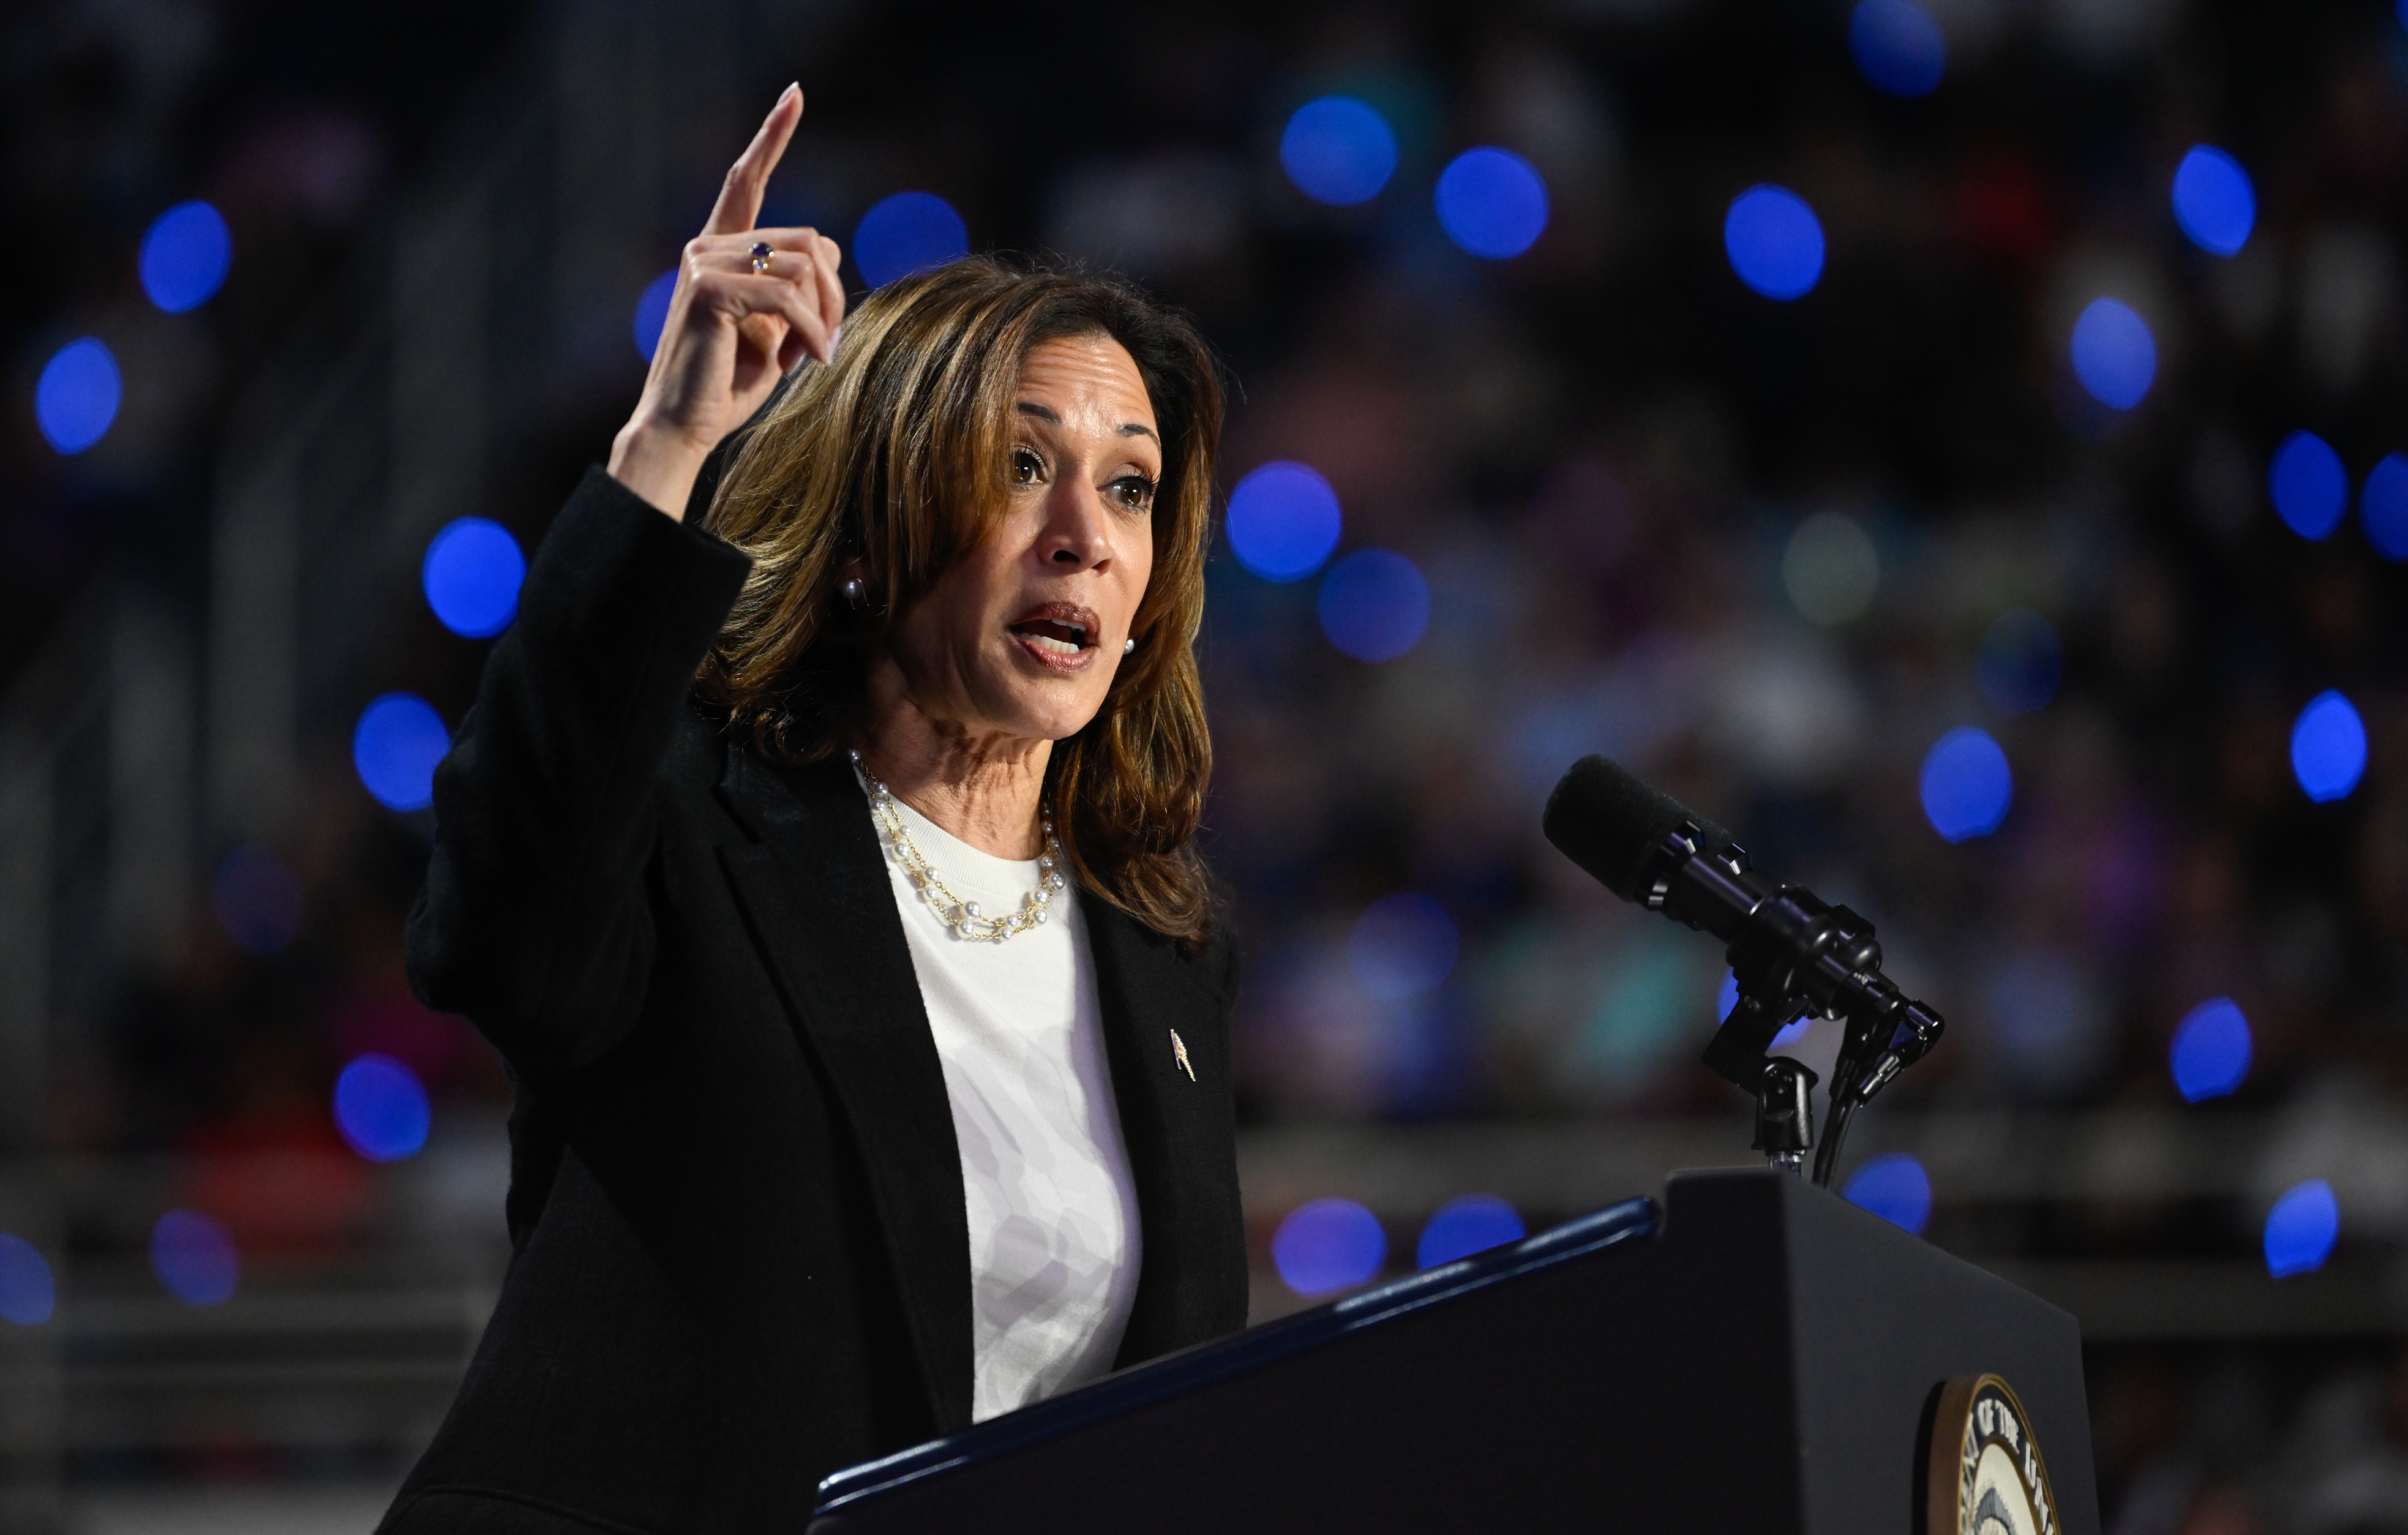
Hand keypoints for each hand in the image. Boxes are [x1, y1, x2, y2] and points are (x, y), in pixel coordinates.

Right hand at [608, 84, 846, 518]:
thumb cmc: (728, 385)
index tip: (795, 94)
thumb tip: (826, 256)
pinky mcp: (706, 291)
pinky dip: (813, 330)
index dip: (772, 136)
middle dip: (832, 294)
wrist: (683, 428)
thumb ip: (796, 289)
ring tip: (813, 354)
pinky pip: (787, 296)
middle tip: (825, 341)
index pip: (747, 181)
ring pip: (804, 266)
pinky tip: (814, 360)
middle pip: (808, 241)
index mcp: (720, 249)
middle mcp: (706, 246)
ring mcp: (702, 264)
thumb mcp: (776, 331)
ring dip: (825, 316)